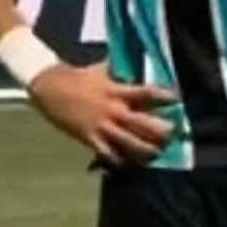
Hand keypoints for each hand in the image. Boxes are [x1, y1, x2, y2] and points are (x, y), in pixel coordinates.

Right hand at [28, 63, 174, 164]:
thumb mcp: (100, 70)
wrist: (50, 89)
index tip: (176, 98)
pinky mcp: (90, 138)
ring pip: (128, 142)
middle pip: (141, 123)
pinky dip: (119, 159)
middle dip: (159, 130)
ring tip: (157, 152)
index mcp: (116, 90)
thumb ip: (117, 71)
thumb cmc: (77, 77)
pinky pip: (108, 153)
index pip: (145, 93)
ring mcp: (101, 126)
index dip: (162, 96)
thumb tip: (130, 64)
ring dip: (145, 149)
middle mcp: (112, 109)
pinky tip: (128, 163)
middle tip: (173, 133)